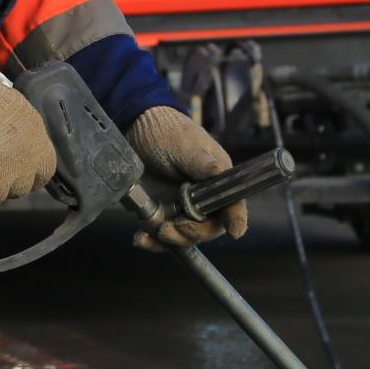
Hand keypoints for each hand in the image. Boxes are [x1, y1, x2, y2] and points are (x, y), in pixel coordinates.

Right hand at [0, 76, 57, 212]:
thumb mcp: (19, 112)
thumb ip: (21, 134)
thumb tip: (11, 142)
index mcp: (39, 148)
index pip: (42, 175)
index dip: (26, 174)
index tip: (14, 171)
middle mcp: (24, 168)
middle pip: (17, 190)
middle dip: (3, 184)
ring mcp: (0, 180)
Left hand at [126, 106, 247, 248]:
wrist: (134, 128)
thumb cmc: (167, 131)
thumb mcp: (186, 145)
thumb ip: (204, 164)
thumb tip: (223, 173)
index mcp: (217, 180)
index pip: (231, 204)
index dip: (235, 219)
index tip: (234, 232)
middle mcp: (202, 198)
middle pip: (208, 227)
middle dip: (192, 234)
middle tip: (171, 228)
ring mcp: (180, 207)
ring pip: (183, 236)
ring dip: (169, 240)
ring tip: (152, 232)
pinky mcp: (159, 211)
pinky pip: (160, 234)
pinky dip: (151, 240)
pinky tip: (140, 238)